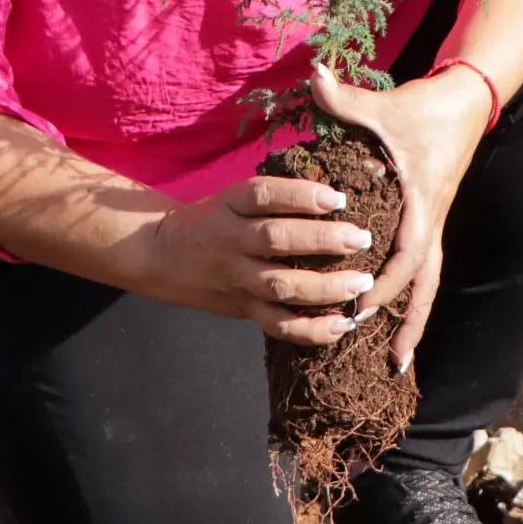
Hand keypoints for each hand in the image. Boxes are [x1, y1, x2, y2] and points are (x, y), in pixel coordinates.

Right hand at [144, 171, 378, 344]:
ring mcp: (237, 278)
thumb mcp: (232, 197)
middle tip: (362, 238)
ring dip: (326, 287)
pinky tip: (342, 326)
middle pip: (277, 240)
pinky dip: (311, 330)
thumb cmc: (212, 220)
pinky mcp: (243, 308)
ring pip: (281, 286)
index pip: (264, 194)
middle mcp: (232, 240)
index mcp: (229, 205)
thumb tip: (337, 193)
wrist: (160, 256)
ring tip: (362, 282)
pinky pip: (277, 325)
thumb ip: (274, 197)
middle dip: (324, 240)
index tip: (338, 198)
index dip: (301, 195)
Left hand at [310, 60, 493, 371]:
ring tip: (399, 362)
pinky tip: (398, 323)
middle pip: (424, 284)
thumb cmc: (422, 108)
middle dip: (408, 322)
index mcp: (420, 202)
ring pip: (427, 283)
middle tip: (389, 361)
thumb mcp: (384, 105)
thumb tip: (314, 75)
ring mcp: (432, 225)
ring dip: (415, 321)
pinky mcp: (428, 222)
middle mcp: (431, 221)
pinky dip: (411, 298)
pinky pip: (421, 270)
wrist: (466, 101)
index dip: (386, 284)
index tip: (360, 309)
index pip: (407, 255)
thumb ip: (345, 97)